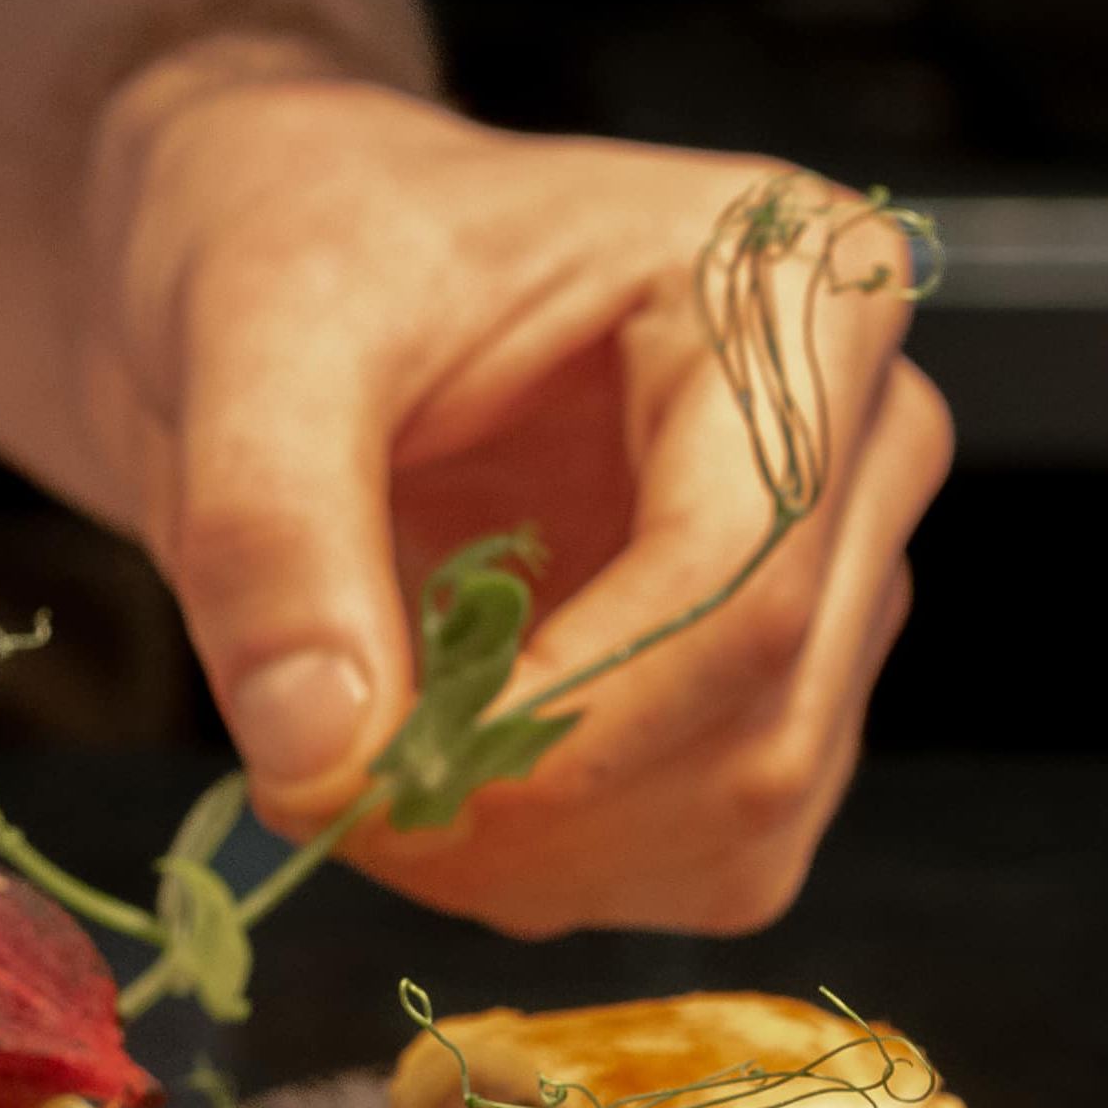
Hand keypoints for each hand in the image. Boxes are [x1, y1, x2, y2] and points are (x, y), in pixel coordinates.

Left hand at [89, 63, 947, 937]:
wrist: (278, 257)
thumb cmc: (302, 235)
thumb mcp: (252, 333)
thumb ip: (269, 532)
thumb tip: (322, 752)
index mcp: (792, 291)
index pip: (741, 580)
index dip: (562, 726)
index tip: (368, 780)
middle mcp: (856, 440)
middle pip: (759, 726)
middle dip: (525, 808)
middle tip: (317, 782)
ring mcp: (832, 579)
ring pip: (744, 822)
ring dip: (531, 859)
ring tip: (352, 765)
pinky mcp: (770, 690)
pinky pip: (707, 861)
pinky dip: (552, 872)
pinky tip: (431, 784)